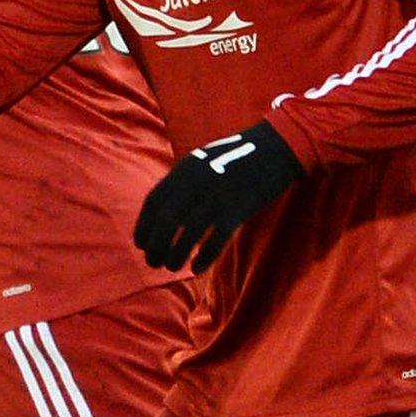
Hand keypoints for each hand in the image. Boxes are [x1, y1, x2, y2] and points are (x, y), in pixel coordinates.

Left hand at [135, 120, 302, 272]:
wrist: (275, 148)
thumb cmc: (236, 158)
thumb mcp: (202, 162)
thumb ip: (183, 183)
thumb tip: (163, 212)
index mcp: (184, 169)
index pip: (154, 202)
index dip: (143, 226)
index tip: (140, 244)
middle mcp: (196, 182)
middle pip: (167, 220)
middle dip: (155, 245)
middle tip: (152, 262)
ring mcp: (217, 195)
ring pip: (188, 232)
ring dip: (175, 254)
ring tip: (171, 267)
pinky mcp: (238, 209)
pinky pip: (216, 239)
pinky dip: (204, 256)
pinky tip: (196, 268)